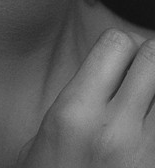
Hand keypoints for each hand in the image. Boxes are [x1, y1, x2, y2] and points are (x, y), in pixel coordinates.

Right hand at [16, 29, 154, 166]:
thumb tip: (114, 69)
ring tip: (147, 102)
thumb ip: (82, 93)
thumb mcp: (50, 131)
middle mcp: (115, 128)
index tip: (119, 58)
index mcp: (76, 111)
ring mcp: (146, 152)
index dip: (120, 46)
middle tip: (140, 75)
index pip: (117, 42)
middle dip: (149, 59)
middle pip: (154, 57)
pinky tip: (150, 124)